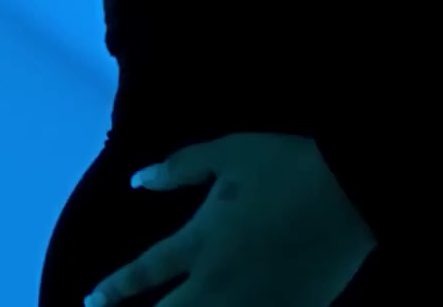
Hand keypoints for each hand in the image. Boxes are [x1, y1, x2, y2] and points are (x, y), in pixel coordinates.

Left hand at [84, 132, 376, 306]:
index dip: (113, 291)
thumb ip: (181, 167)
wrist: (352, 190)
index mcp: (201, 241)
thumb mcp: (230, 151)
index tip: (90, 302)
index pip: (145, 273)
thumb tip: (137, 180)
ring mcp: (254, 304)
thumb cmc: (289, 165)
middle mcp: (218, 282)